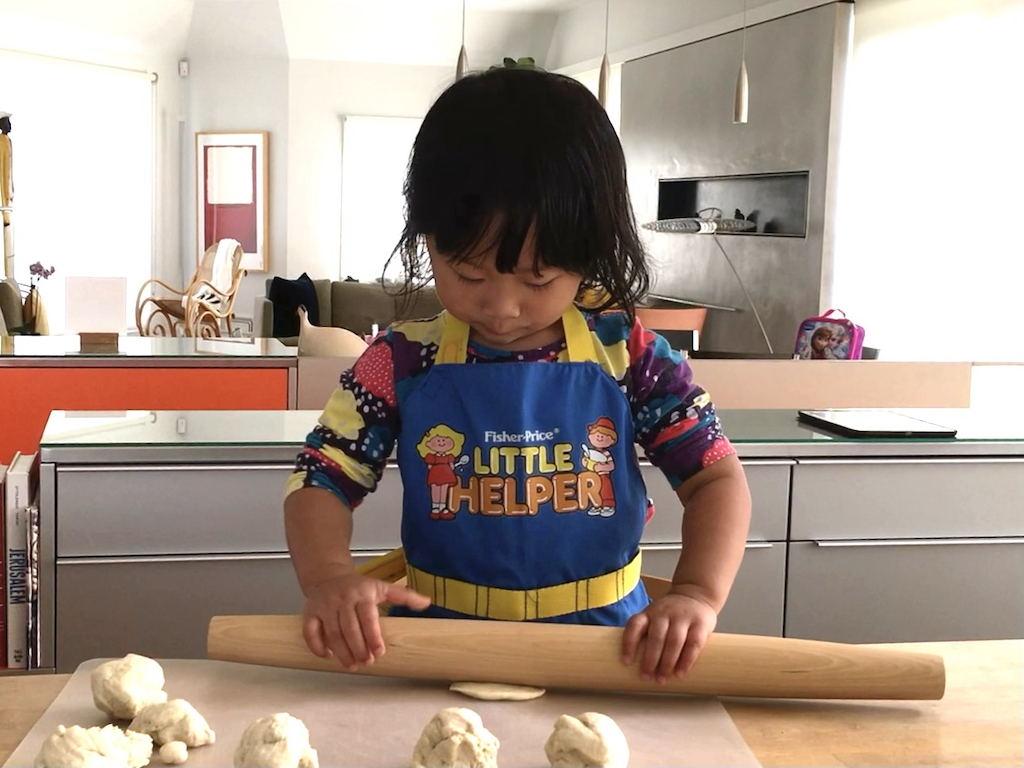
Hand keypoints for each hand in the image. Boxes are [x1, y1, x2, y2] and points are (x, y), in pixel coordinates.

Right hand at [302, 573, 430, 670]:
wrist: (328, 576)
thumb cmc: (359, 586)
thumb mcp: (382, 587)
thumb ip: (404, 596)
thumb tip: (427, 603)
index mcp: (362, 593)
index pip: (367, 617)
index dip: (373, 636)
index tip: (379, 653)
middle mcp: (342, 599)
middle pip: (349, 628)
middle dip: (358, 648)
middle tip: (367, 662)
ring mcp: (324, 606)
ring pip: (332, 633)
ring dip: (342, 652)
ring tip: (352, 665)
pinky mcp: (310, 613)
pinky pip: (310, 632)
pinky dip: (317, 646)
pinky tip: (328, 656)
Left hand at [621, 586, 717, 682]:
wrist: (697, 595)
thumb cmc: (670, 614)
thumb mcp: (654, 616)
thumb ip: (647, 634)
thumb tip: (636, 665)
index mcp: (649, 613)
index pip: (635, 625)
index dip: (629, 643)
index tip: (626, 662)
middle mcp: (664, 613)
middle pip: (656, 637)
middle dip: (650, 660)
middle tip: (646, 677)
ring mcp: (683, 617)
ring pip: (674, 641)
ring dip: (667, 663)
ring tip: (662, 679)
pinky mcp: (700, 624)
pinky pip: (693, 643)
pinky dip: (687, 661)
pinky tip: (681, 673)